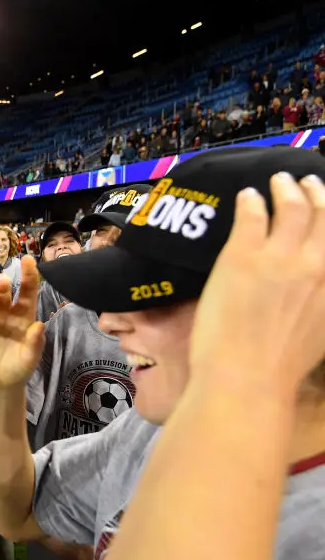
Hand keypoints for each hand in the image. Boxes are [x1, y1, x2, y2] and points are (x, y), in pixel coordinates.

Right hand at [0, 256, 45, 389]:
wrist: (0, 385)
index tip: (28, 260)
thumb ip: (35, 343)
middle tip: (1, 281)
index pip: (27, 291)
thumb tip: (39, 325)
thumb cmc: (19, 368)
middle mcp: (4, 313)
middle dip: (0, 284)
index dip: (28, 275)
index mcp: (22, 315)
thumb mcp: (30, 359)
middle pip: (2, 293)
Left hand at [190, 172, 324, 395]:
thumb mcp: (321, 332)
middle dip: (317, 193)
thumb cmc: (282, 368)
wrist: (247, 378)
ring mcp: (281, 255)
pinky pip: (252, 215)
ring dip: (286, 189)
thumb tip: (318, 285)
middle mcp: (319, 262)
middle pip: (323, 214)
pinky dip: (252, 201)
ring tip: (279, 181)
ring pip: (291, 207)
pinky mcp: (243, 254)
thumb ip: (323, 300)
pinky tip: (247, 197)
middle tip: (306, 182)